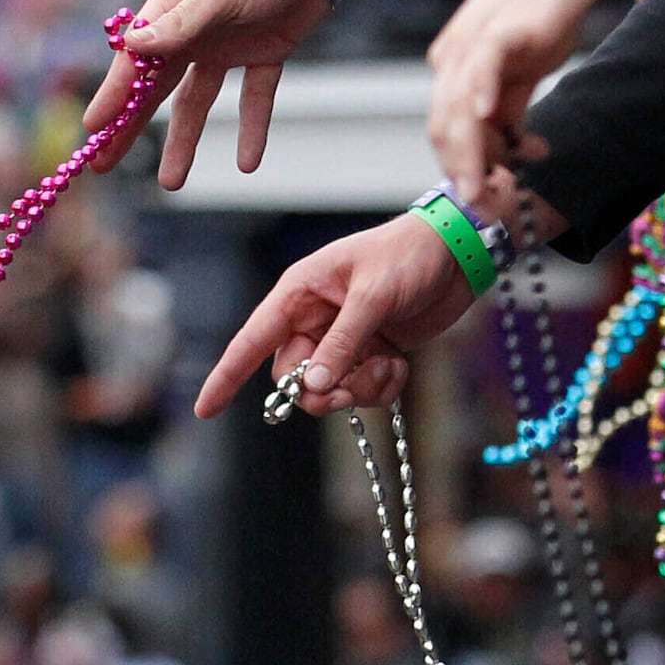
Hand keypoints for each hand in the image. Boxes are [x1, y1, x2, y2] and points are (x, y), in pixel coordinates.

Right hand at [86, 0, 336, 187]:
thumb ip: (179, 25)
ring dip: (184, 140)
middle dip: (131, 126)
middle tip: (104, 164)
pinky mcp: (262, 55)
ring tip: (172, 183)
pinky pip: (252, 99)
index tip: (92, 128)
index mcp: (170, 5)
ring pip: (197, 102)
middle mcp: (191, 29)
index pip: (135, 59)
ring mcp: (224, 45)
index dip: (113, 96)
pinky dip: (251, 130)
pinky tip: (247, 163)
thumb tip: (132, 48)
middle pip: (156, 88)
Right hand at [194, 216, 476, 417]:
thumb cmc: (409, 256)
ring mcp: (342, 340)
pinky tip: (399, 364)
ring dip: (357, 389)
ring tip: (387, 365)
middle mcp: (314, 319)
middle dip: (319, 390)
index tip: (205, 409)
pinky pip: (360, 391)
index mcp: (300, 293)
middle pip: (293, 377)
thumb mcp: (374, 296)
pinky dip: (380, 387)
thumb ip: (342, 343)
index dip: (227, 375)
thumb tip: (311, 386)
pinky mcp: (370, 354)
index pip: (252, 339)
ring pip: (327, 390)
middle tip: (348, 389)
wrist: (458, 255)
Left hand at [424, 0, 628, 209]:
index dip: (466, 169)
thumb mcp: (526, 66)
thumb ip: (512, 102)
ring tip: (488, 189)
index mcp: (452, 66)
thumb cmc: (551, 6)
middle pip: (444, 128)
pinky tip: (489, 118)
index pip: (447, 131)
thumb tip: (508, 143)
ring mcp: (473, 40)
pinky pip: (483, 64)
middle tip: (489, 209)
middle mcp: (452, 56)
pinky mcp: (503, 25)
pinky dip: (482, 93)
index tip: (496, 194)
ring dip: (472, 154)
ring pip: (458, 108)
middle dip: (464, 174)